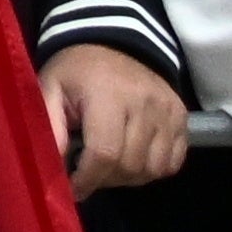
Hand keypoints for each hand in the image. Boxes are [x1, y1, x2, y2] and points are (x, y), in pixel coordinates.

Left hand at [45, 41, 188, 200]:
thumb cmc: (75, 70)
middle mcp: (146, 104)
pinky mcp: (183, 119)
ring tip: (108, 166)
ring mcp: (169, 112)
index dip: (87, 178)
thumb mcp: (49, 87)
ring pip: (154, 169)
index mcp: (109, 95)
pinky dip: (152, 169)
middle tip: (87, 174)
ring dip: (129, 178)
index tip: (72, 188)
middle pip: (131, 165)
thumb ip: (49, 125)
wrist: (113, 43)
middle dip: (105, 179)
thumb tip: (51, 167)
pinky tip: (131, 158)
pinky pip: (173, 162)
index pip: (105, 153)